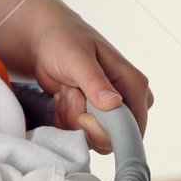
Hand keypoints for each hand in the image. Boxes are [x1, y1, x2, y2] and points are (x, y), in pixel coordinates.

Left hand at [0, 0, 151, 153]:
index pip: (132, 128)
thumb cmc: (65, 41)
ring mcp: (110, 112)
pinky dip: (64, 120)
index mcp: (134, 86)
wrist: (46, 41)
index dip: (105, 130)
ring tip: (66, 91)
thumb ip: (95, 82)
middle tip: (70, 93)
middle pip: (110, 139)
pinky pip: (80, 136)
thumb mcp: (78, 58)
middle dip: (82, 120)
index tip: (82, 115)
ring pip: (92, 139)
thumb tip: (113, 104)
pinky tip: (63, 97)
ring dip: (70, 118)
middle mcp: (127, 102)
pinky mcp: (94, 118)